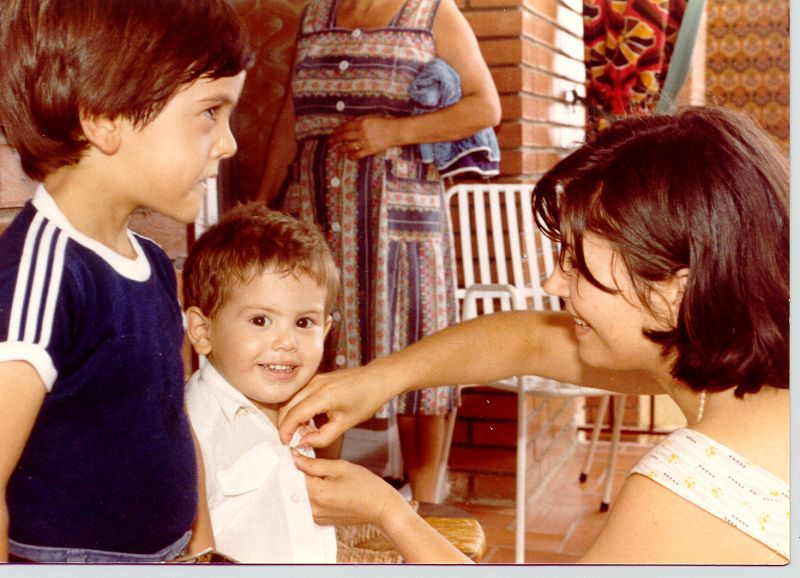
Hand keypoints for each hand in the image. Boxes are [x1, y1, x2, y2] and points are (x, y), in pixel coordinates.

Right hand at [278, 364, 397, 445]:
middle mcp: (315, 384)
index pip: (294, 415)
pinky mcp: (317, 378)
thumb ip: (323, 437)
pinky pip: (299, 395)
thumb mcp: (346, 423)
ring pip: (291, 400)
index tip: (286, 445)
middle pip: (287, 407)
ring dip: (292, 417)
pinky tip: (309, 421)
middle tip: (292, 441)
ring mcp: (315, 379)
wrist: (378, 379)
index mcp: (323, 395)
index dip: (286, 432)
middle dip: (286, 425)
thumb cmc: (366, 400)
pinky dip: (298, 408)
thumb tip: (303, 443)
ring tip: (304, 432)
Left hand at [292, 452, 407, 526]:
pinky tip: (322, 486)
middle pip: (293, 487)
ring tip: (318, 473)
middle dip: (297, 473)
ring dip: (303, 483)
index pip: (292, 475)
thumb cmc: (365, 486)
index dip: (293, 462)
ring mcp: (316, 517)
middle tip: (308, 460)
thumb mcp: (340, 467)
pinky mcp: (320, 521)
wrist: (380, 507)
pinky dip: (310, 494)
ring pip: (299, 496)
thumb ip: (313, 463)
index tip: (296, 453)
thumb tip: (293, 456)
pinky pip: (307, 504)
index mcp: (317, 494)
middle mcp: (313, 509)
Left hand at [330, 116, 396, 159]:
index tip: (333, 133)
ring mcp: (366, 142)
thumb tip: (349, 122)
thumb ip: (360, 120)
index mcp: (361, 123)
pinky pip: (359, 154)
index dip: (338, 130)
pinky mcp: (370, 150)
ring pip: (350, 146)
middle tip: (331, 142)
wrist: (395, 131)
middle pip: (345, 136)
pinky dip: (352, 156)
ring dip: (342, 149)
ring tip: (338, 151)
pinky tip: (349, 157)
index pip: (346, 127)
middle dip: (336, 139)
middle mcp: (362, 132)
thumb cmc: (383, 123)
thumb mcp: (371, 117)